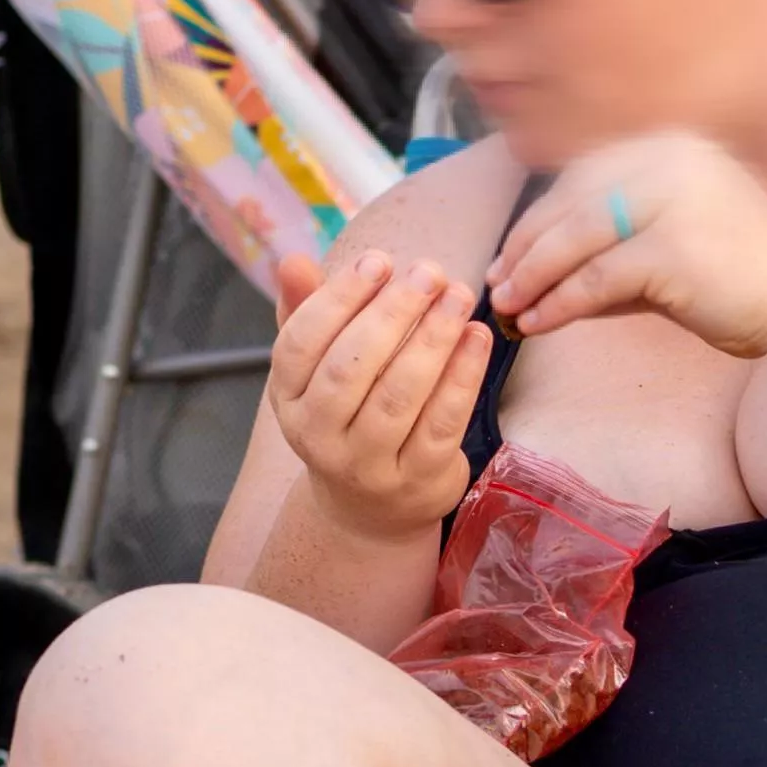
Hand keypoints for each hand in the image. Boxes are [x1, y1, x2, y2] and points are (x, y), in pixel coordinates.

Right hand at [267, 248, 490, 541]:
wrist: (371, 506)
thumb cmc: (347, 413)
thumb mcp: (318, 366)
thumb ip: (306, 310)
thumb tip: (294, 260)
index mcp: (289, 399)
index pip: (301, 343)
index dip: (339, 298)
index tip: (379, 261)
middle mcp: (319, 436)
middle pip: (350, 368)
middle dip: (393, 313)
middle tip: (429, 271)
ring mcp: (368, 465)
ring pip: (398, 395)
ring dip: (433, 338)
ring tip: (458, 295)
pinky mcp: (418, 479)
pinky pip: (442, 422)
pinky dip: (463, 375)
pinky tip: (477, 336)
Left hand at [484, 133, 766, 360]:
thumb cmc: (744, 278)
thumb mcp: (670, 246)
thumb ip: (612, 248)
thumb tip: (538, 274)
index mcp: (668, 148)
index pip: (583, 177)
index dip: (539, 216)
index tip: (510, 252)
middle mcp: (667, 160)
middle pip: (570, 201)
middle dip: (527, 245)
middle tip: (497, 282)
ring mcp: (670, 199)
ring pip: (575, 238)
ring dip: (533, 274)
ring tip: (508, 305)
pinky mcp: (670, 248)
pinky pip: (594, 278)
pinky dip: (559, 303)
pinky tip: (538, 323)